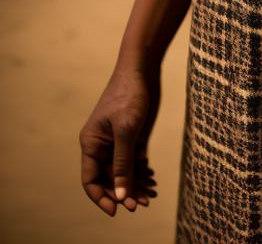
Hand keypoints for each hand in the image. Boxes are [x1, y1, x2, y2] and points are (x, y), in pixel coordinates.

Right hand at [79, 67, 159, 215]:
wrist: (143, 69)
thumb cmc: (129, 94)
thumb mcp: (126, 130)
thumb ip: (122, 163)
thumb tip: (122, 195)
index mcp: (91, 143)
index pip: (90, 180)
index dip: (101, 197)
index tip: (117, 210)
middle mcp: (102, 146)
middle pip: (109, 179)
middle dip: (124, 193)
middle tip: (141, 204)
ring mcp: (118, 142)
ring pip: (124, 172)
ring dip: (135, 185)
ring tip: (150, 196)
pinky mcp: (133, 137)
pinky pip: (135, 162)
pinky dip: (142, 173)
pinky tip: (152, 181)